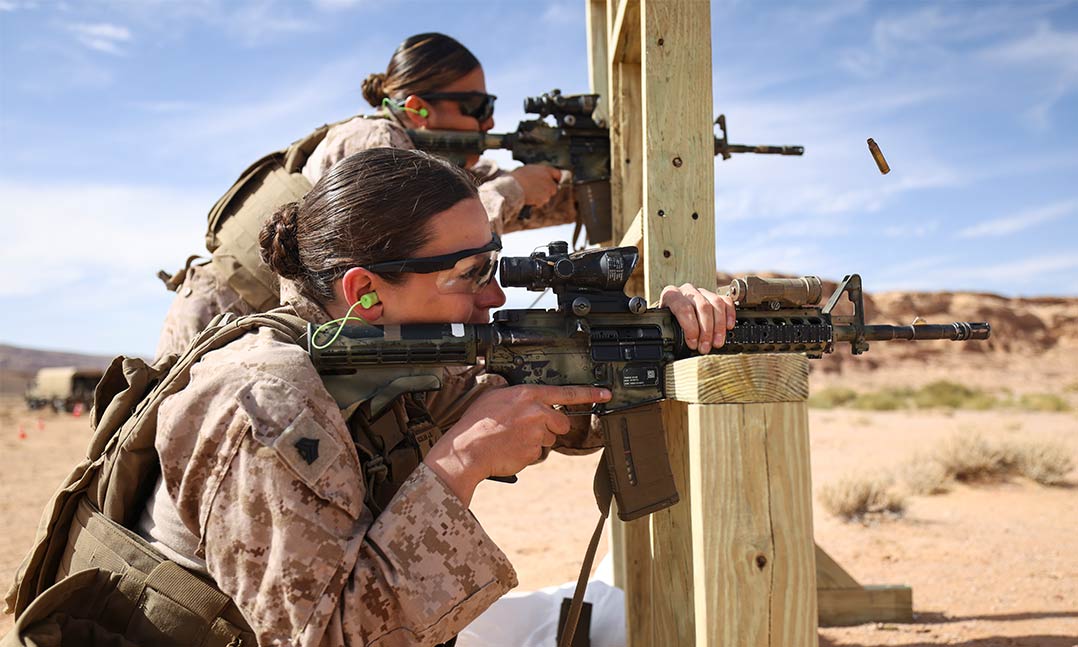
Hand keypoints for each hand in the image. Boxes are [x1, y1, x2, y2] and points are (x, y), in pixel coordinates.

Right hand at [424, 384, 610, 504]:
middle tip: (526, 429)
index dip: (589, 393)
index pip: (566, 392)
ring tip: (511, 439)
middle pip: (561, 423)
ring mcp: (537, 434)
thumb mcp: (495, 397)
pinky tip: (509, 449)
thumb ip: (518, 396)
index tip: (606, 393)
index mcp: (528, 395)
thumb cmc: (476, 424)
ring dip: (535, 441)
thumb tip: (530, 400)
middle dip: (551, 428)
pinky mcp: (534, 453)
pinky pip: (537, 454)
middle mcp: (536, 413)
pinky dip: (526, 454)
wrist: (467, 450)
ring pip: (548, 440)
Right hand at [510, 164, 561, 206]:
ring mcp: (547, 191)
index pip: (558, 174)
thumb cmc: (517, 177)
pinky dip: (536, 202)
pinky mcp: (543, 200)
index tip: (553, 182)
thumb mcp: (529, 170)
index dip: (555, 179)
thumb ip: (538, 173)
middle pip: (554, 188)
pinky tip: (528, 198)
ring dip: (541, 196)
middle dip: (547, 190)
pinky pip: (541, 202)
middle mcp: (549, 180)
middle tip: (537, 190)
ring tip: (529, 193)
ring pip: (547, 196)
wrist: (512, 186)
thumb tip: (539, 177)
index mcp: (546, 170)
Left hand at [659, 283, 736, 353]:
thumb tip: (688, 346)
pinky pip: (726, 301)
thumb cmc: (669, 321)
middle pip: (703, 307)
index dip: (691, 328)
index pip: (684, 309)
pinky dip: (729, 315)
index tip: (693, 344)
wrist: (672, 312)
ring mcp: (702, 292)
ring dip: (719, 326)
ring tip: (717, 342)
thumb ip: (673, 333)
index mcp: (671, 295)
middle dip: (706, 330)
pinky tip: (729, 327)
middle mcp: (687, 291)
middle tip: (706, 347)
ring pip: (716, 303)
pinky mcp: (714, 295)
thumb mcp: (666, 325)